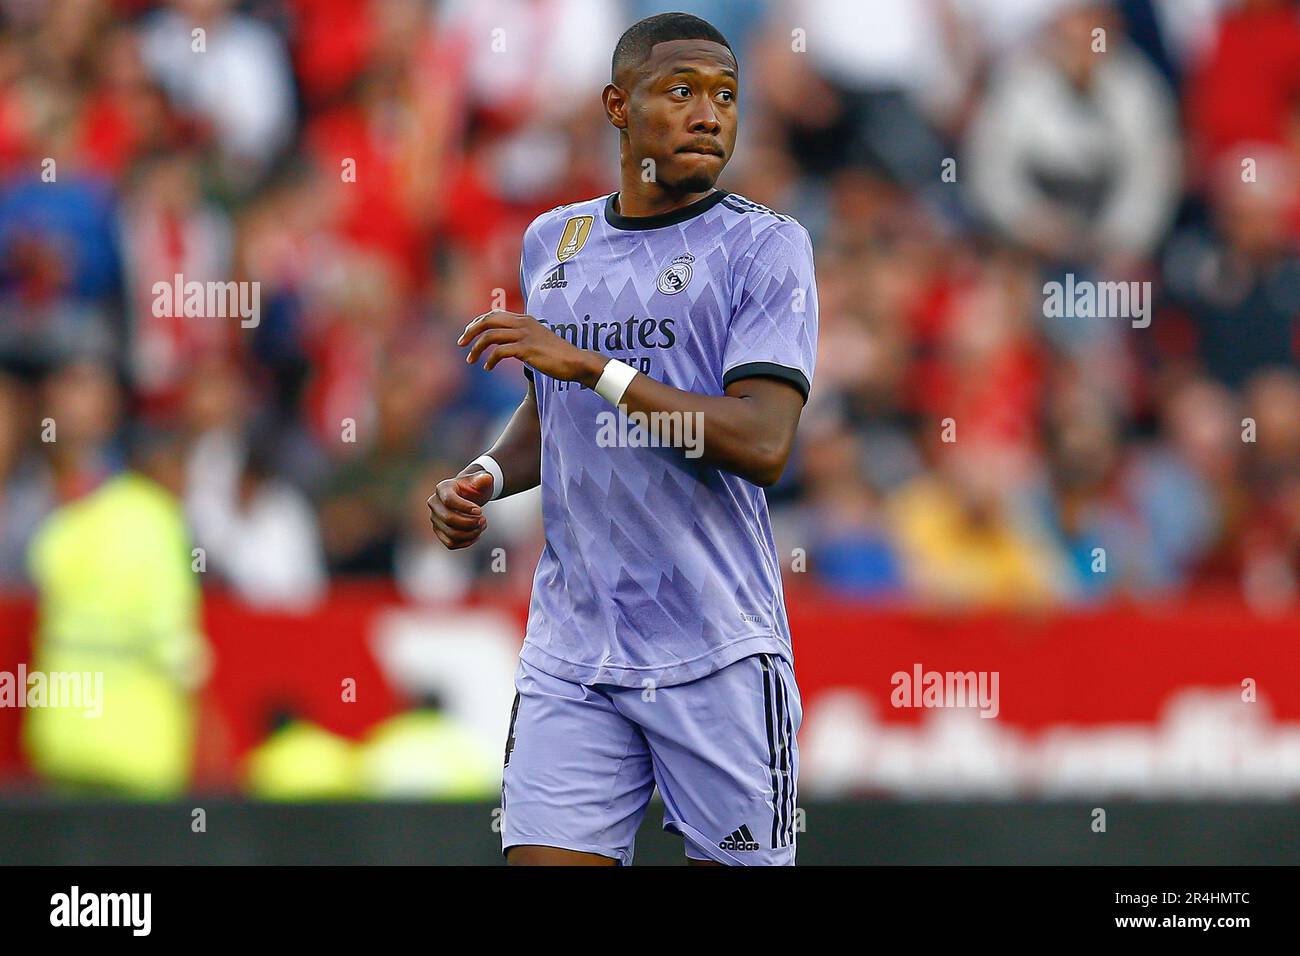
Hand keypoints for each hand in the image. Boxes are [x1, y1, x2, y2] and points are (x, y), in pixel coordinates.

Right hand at [426, 471, 492, 549]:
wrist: (470, 496)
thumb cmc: (475, 487)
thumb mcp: (481, 481)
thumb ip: (484, 479)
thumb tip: (486, 478)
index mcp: (443, 488)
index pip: (449, 500)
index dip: (465, 508)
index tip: (480, 511)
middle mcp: (434, 503)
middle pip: (448, 519)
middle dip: (470, 523)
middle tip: (484, 520)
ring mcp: (435, 518)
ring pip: (450, 534)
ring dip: (470, 534)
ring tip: (481, 526)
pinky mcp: (439, 531)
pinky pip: (450, 543)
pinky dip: (466, 542)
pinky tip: (476, 534)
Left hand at [459, 310, 603, 385]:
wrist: (576, 362)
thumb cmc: (558, 354)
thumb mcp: (538, 340)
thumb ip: (522, 338)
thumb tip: (506, 346)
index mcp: (524, 319)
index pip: (494, 314)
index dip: (477, 322)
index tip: (468, 334)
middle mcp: (523, 323)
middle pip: (487, 320)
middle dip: (470, 332)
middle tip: (461, 344)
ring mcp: (525, 335)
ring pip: (490, 336)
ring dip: (476, 348)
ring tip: (471, 360)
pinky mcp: (527, 350)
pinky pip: (500, 352)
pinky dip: (490, 360)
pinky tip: (488, 368)